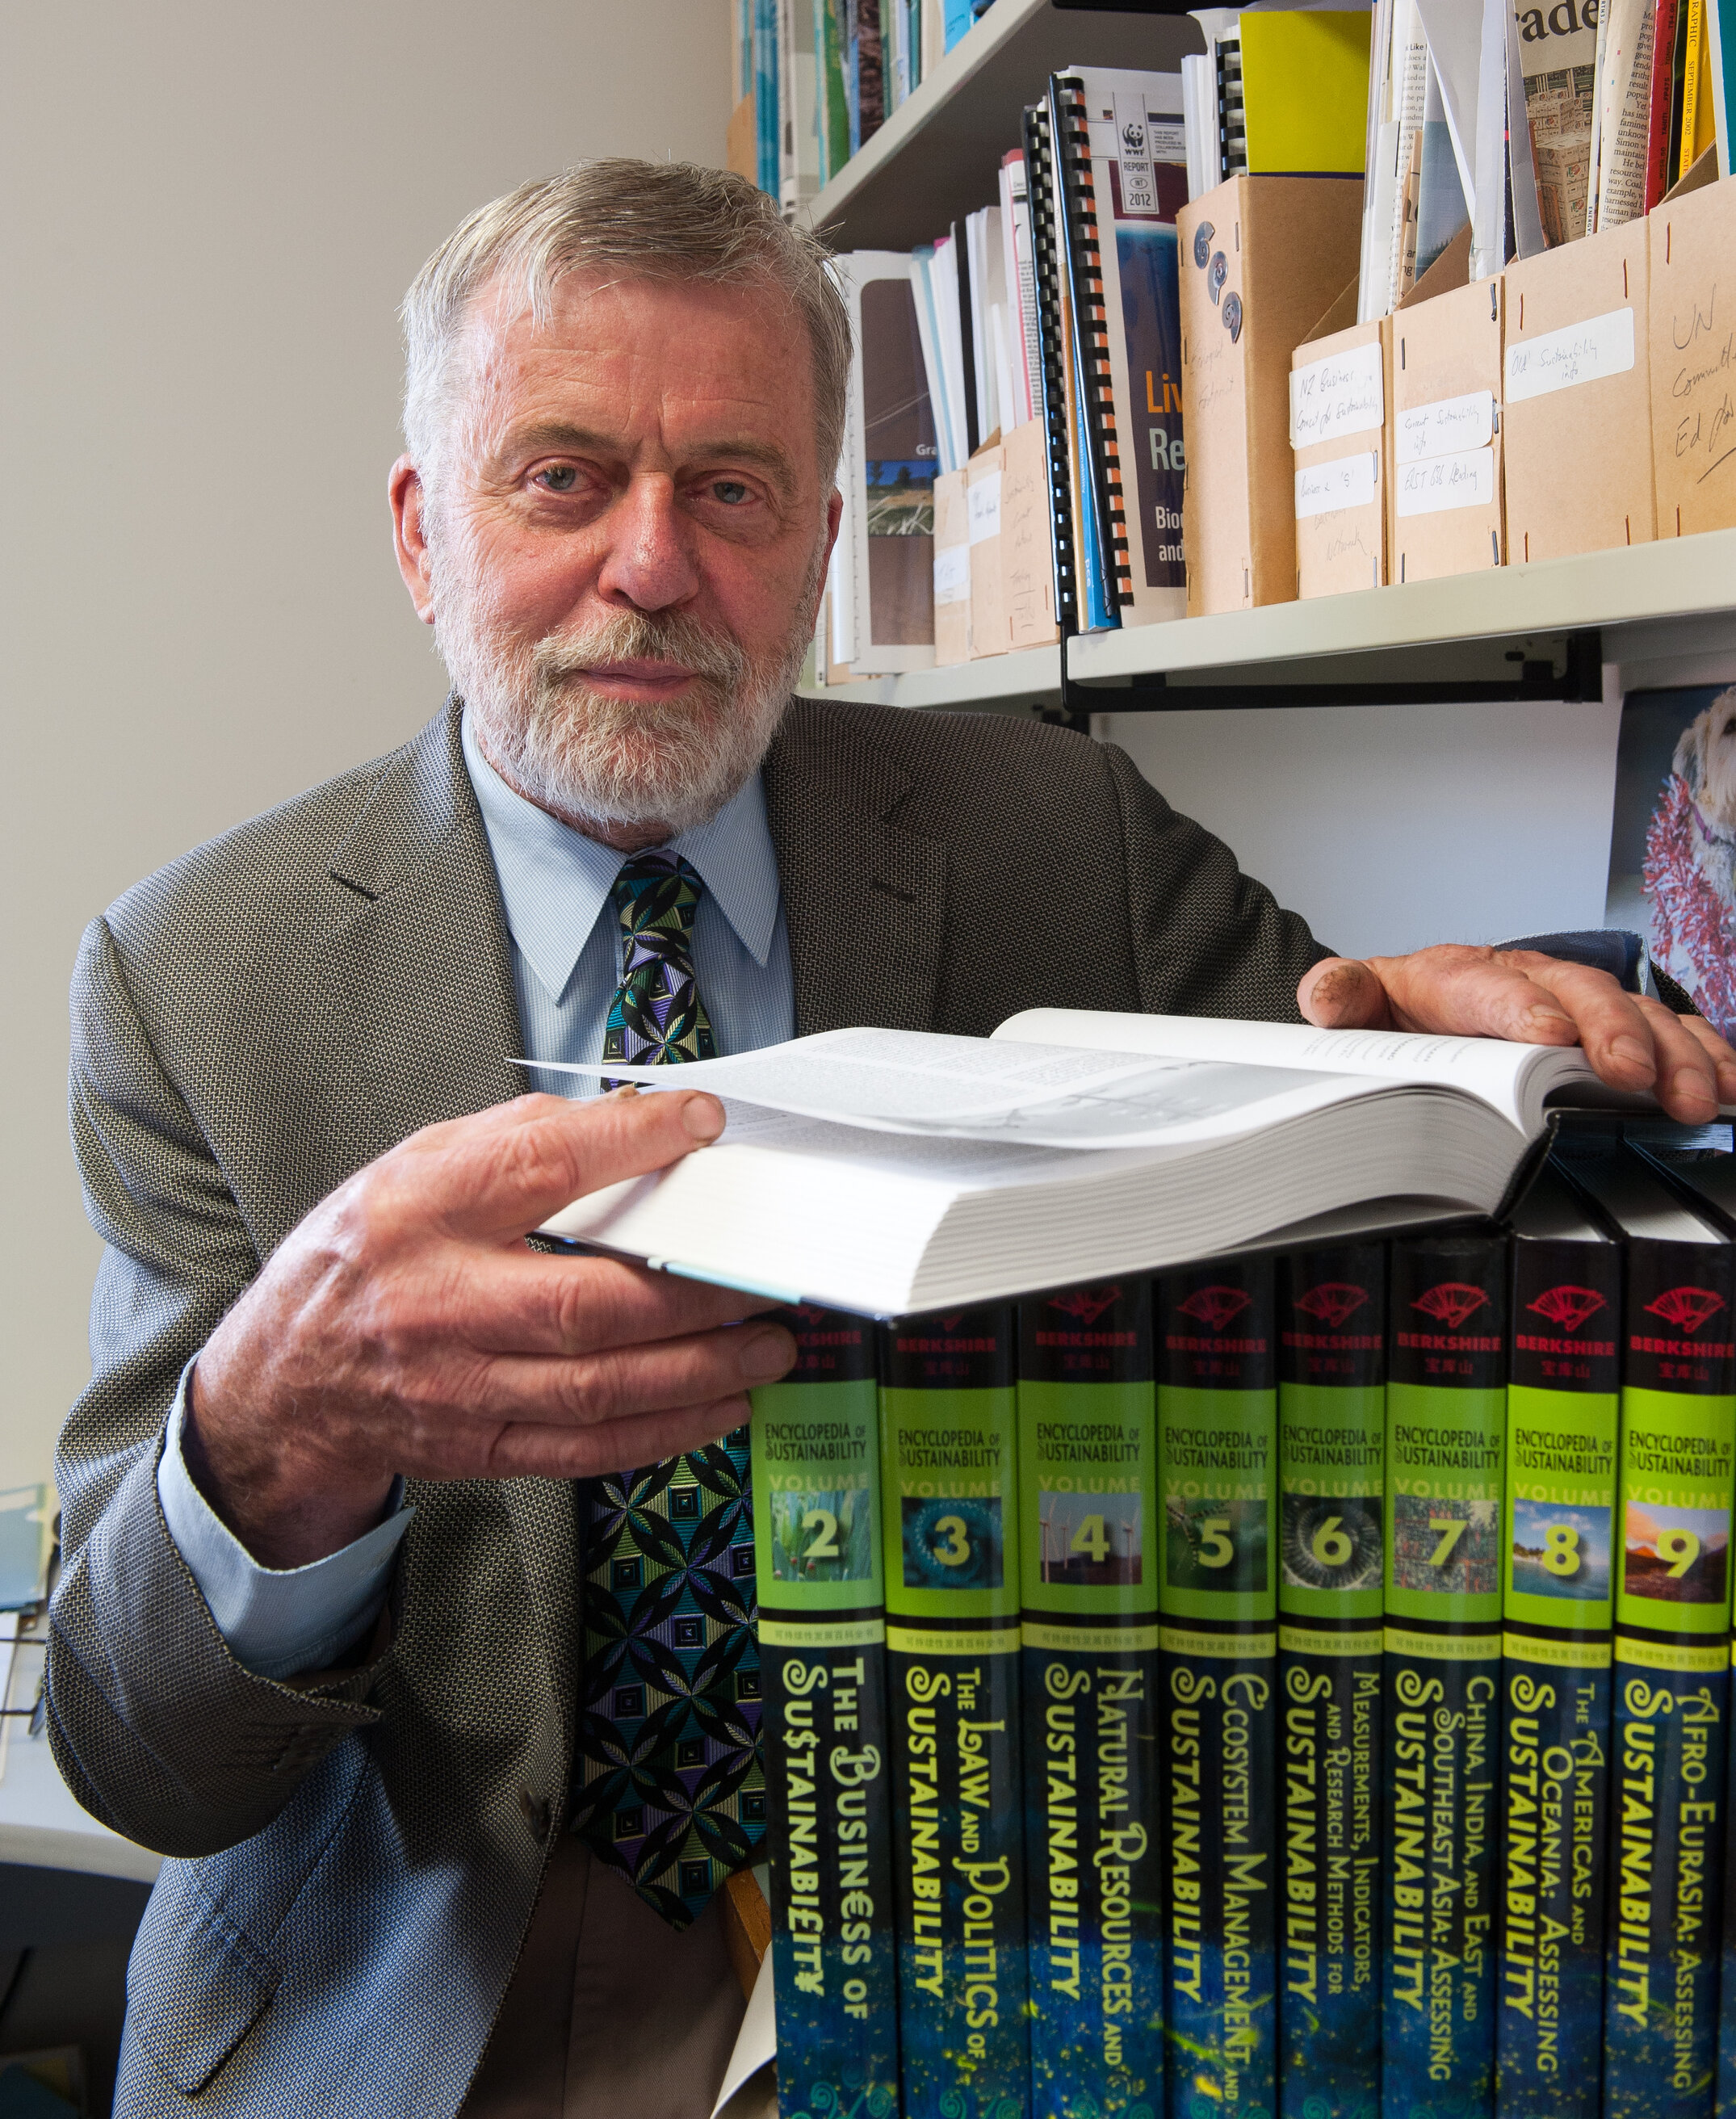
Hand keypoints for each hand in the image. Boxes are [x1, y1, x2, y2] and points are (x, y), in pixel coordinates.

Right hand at [185, 1089, 794, 1569]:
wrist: (285, 1381)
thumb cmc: (364, 1258)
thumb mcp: (414, 1166)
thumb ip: (517, 1141)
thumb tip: (629, 1120)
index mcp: (423, 1212)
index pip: (537, 1168)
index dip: (628, 1142)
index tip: (701, 1123)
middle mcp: (441, 1302)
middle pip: (585, 1302)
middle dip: (694, 1293)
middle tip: (766, 1278)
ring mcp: (461, 1386)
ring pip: (598, 1387)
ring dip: (701, 1370)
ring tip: (769, 1347)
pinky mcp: (482, 1446)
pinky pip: (587, 1448)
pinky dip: (666, 1431)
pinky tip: (721, 1406)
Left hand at [1299, 945, 1735, 1122]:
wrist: (1415, 1010)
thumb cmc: (1399, 1011)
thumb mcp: (1357, 1004)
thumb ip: (1341, 999)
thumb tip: (1325, 996)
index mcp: (1462, 976)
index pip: (1493, 985)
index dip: (1520, 1008)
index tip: (1545, 1037)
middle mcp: (1533, 982)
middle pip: (1583, 994)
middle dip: (1613, 1032)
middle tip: (1632, 1074)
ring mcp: (1581, 1006)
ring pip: (1640, 1016)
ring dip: (1673, 1055)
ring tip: (1693, 1097)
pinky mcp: (1617, 1033)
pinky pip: (1673, 1037)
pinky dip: (1708, 1059)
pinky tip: (1729, 1090)